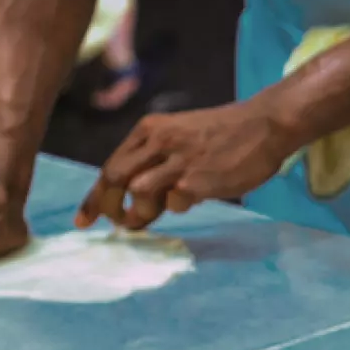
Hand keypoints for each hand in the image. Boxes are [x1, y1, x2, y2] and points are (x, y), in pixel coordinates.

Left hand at [76, 100, 297, 228]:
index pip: (110, 166)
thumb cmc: (226, 134)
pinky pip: (174, 203)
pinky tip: (192, 199)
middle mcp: (159, 141)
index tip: (84, 221)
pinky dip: (177, 208)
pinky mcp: (198, 179)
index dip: (94, 196)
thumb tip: (136, 197)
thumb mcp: (181, 135)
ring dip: (138, 213)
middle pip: (114, 178)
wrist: (265, 125)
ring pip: (138, 191)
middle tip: (113, 225)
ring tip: (148, 220)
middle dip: (106, 206)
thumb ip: (157, 160)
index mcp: (150, 129)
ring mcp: (178, 160)